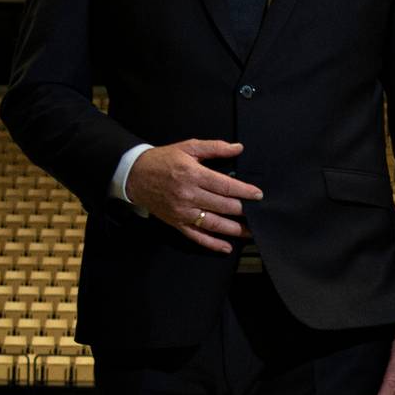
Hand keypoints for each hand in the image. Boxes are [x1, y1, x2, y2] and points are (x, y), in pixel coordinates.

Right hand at [128, 138, 262, 251]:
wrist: (135, 175)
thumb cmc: (163, 160)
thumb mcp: (188, 147)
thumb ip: (214, 148)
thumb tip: (238, 148)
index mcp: (193, 175)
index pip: (225, 186)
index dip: (245, 191)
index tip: (258, 195)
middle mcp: (188, 195)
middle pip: (223, 206)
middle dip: (243, 211)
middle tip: (259, 213)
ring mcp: (182, 212)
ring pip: (213, 224)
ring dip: (234, 230)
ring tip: (251, 232)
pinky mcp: (176, 223)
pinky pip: (197, 236)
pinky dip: (212, 244)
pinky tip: (227, 247)